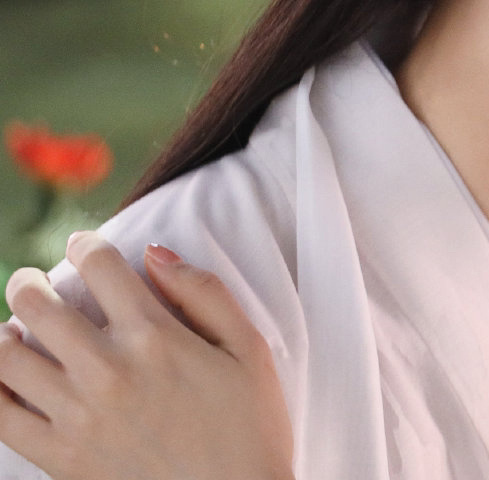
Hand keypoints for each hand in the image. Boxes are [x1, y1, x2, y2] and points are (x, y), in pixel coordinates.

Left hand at [0, 232, 293, 479]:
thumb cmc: (251, 426)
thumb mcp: (249, 349)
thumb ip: (205, 292)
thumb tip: (154, 253)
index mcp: (155, 336)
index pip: (99, 265)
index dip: (84, 245)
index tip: (83, 248)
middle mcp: (108, 369)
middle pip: (36, 303)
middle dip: (28, 282)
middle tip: (34, 283)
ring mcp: (77, 414)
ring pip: (5, 356)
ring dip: (4, 332)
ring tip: (16, 331)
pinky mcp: (59, 455)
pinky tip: (5, 378)